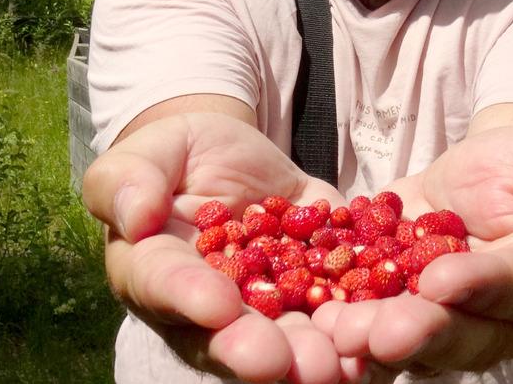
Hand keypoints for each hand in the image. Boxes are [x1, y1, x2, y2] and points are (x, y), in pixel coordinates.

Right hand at [82, 112, 365, 383]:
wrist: (228, 154)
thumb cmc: (172, 154)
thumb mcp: (145, 151)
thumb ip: (127, 180)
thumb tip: (135, 216)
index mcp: (154, 273)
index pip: (166, 287)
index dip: (190, 298)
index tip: (216, 306)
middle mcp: (210, 306)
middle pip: (229, 337)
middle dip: (257, 352)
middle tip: (280, 363)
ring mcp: (267, 302)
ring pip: (288, 338)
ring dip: (311, 354)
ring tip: (336, 366)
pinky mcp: (317, 283)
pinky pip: (339, 305)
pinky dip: (360, 319)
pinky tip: (385, 326)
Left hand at [313, 126, 512, 373]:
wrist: (486, 171)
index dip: (483, 287)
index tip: (440, 280)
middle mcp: (510, 319)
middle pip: (471, 335)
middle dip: (423, 333)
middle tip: (379, 332)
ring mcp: (459, 325)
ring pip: (424, 345)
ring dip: (379, 341)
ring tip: (340, 332)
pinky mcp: (412, 317)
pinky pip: (384, 332)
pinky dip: (353, 330)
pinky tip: (320, 322)